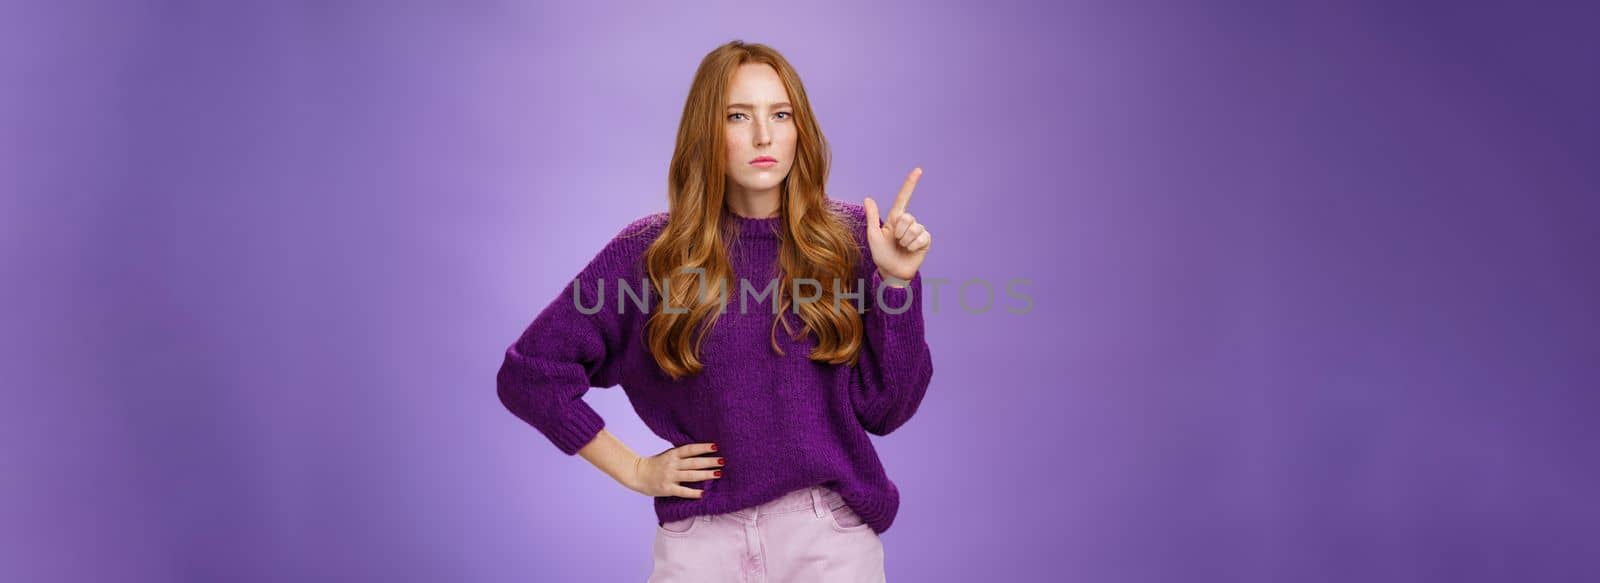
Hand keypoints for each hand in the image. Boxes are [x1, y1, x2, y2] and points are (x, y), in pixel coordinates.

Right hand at [626, 442, 723, 498]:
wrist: (637, 474)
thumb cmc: (655, 464)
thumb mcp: (667, 455)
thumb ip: (681, 454)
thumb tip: (700, 452)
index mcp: (672, 454)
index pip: (690, 449)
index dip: (703, 447)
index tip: (716, 447)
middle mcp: (672, 464)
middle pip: (694, 462)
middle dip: (709, 461)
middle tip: (723, 461)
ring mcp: (669, 477)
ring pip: (690, 475)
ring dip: (705, 474)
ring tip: (718, 474)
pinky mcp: (667, 489)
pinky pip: (682, 491)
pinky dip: (693, 493)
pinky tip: (703, 494)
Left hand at [864, 167, 931, 285]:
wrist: (892, 272)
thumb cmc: (881, 255)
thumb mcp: (873, 236)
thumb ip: (872, 217)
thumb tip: (868, 198)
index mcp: (895, 219)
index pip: (904, 198)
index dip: (911, 184)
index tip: (918, 170)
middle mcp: (908, 223)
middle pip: (907, 217)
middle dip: (899, 231)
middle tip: (896, 242)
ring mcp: (918, 231)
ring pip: (914, 228)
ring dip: (906, 240)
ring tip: (902, 247)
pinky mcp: (925, 240)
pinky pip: (921, 237)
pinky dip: (914, 245)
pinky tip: (910, 251)